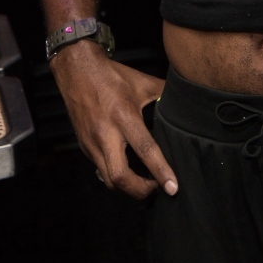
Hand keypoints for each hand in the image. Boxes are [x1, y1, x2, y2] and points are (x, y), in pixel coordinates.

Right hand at [50, 39, 175, 198]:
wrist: (77, 70)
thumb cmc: (111, 76)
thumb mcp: (142, 82)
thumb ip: (164, 93)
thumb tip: (184, 101)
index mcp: (124, 116)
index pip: (145, 150)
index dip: (161, 172)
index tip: (172, 188)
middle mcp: (106, 133)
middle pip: (120, 177)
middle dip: (140, 191)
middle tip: (156, 189)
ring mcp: (91, 142)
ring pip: (108, 179)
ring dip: (127, 187)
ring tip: (144, 182)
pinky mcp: (84, 146)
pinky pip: (100, 168)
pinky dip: (115, 174)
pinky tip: (127, 168)